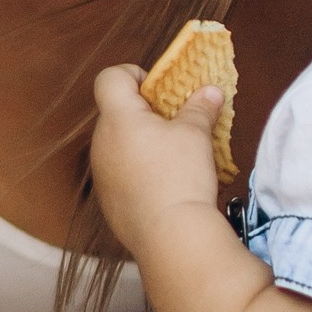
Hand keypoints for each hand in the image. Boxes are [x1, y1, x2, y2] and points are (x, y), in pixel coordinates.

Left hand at [90, 63, 226, 251]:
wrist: (169, 237)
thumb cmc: (180, 176)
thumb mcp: (196, 134)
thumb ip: (200, 107)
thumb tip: (210, 92)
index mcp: (118, 118)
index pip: (110, 77)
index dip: (134, 74)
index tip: (160, 89)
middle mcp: (101, 143)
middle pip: (116, 112)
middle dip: (146, 112)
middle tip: (177, 123)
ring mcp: (102, 174)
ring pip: (119, 144)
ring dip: (143, 143)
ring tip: (175, 157)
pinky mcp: (108, 201)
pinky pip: (121, 173)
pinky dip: (140, 170)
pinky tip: (166, 184)